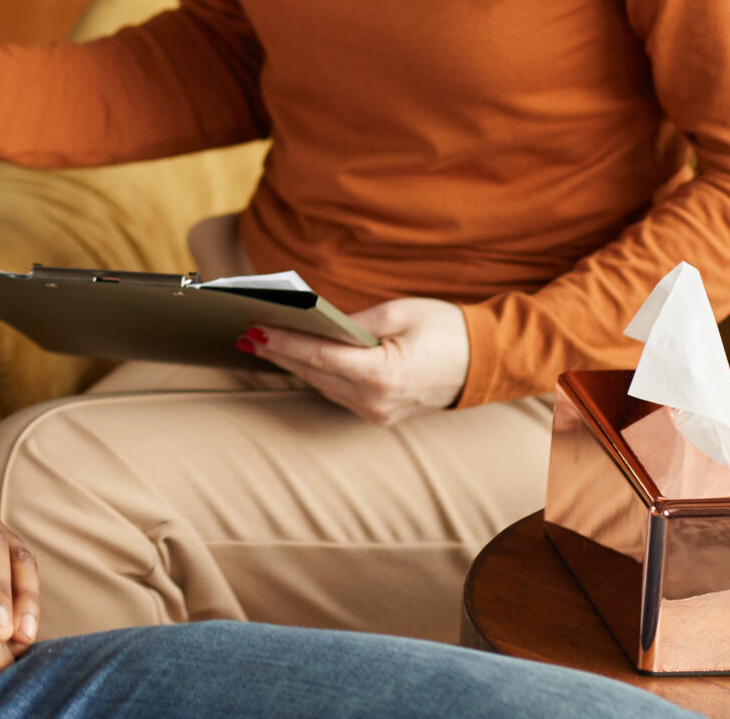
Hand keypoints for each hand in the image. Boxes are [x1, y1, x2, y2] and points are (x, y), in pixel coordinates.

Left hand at [237, 297, 470, 425]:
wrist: (484, 362)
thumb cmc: (445, 329)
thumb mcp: (398, 313)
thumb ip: (353, 322)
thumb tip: (314, 324)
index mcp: (382, 374)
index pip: (318, 357)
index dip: (282, 343)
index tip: (253, 330)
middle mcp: (376, 401)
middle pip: (314, 374)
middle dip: (278, 354)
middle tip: (244, 334)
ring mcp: (378, 414)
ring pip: (322, 386)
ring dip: (293, 365)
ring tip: (262, 343)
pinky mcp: (380, 415)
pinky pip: (338, 393)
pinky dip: (316, 374)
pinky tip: (296, 358)